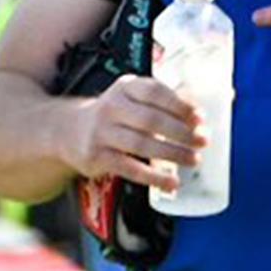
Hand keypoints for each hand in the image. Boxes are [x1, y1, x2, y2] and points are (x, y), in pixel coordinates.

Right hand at [62, 72, 201, 190]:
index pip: (154, 91)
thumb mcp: (133, 99)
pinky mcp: (97, 156)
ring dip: (172, 154)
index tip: (199, 118)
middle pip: (151, 119)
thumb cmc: (115, 115)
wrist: (68, 130)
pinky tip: (172, 183)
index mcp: (125, 88)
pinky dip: (154, 177)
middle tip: (202, 141)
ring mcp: (102, 132)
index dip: (179, 105)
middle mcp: (111, 106)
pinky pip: (130, 168)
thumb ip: (164, 103)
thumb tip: (200, 116)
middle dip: (181, 132)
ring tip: (193, 160)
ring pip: (142, 144)